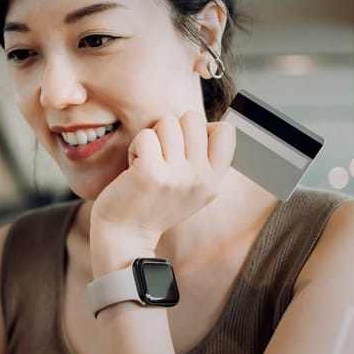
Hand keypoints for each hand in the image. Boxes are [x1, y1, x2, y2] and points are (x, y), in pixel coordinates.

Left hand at [86, 110, 235, 272]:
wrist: (127, 234)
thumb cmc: (156, 204)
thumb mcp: (194, 187)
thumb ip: (205, 159)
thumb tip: (209, 124)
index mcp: (215, 179)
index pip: (226, 130)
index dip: (201, 129)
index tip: (185, 149)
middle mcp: (201, 177)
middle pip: (192, 118)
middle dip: (172, 131)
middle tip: (162, 156)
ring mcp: (178, 175)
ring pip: (167, 123)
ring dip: (152, 139)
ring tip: (148, 163)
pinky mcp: (151, 171)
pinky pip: (145, 135)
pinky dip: (135, 147)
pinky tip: (134, 168)